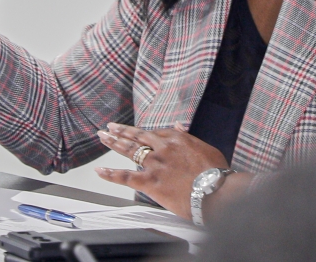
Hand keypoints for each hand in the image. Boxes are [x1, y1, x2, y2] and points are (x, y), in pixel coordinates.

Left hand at [95, 122, 242, 219]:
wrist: (215, 191)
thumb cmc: (215, 172)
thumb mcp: (205, 147)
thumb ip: (189, 136)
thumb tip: (180, 125)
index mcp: (177, 139)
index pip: (155, 133)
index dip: (142, 132)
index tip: (135, 131)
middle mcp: (163, 148)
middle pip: (137, 136)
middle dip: (122, 131)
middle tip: (109, 128)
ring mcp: (155, 164)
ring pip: (129, 150)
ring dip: (114, 143)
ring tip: (103, 138)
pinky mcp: (149, 182)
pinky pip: (125, 177)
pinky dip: (110, 174)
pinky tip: (99, 170)